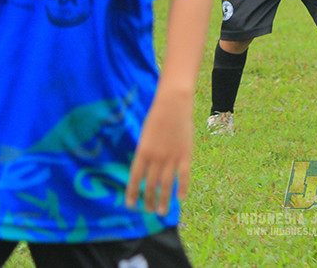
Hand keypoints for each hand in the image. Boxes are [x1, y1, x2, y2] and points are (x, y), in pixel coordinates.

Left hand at [126, 94, 192, 215]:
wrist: (173, 104)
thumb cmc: (157, 117)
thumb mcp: (145, 135)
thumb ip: (145, 153)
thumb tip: (144, 172)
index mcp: (143, 151)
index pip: (135, 178)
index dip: (132, 193)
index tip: (131, 205)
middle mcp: (156, 157)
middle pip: (151, 184)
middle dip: (149, 200)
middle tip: (149, 210)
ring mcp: (172, 156)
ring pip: (167, 184)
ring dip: (164, 200)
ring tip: (162, 212)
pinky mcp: (185, 154)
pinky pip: (184, 175)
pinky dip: (182, 188)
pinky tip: (180, 198)